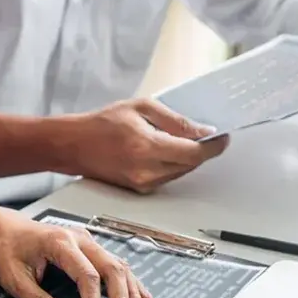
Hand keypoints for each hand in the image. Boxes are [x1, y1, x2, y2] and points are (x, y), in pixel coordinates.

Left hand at [0, 214, 151, 297]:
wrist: (6, 228)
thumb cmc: (8, 249)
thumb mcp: (13, 278)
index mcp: (60, 243)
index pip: (87, 276)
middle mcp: (79, 239)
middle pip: (112, 269)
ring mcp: (87, 241)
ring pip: (118, 265)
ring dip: (131, 292)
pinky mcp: (91, 247)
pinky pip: (116, 263)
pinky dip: (130, 281)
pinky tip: (142, 296)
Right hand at [68, 99, 229, 193]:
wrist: (74, 145)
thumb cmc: (103, 123)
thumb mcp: (141, 108)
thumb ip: (175, 120)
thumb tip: (203, 131)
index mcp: (146, 147)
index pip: (193, 153)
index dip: (213, 147)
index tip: (223, 138)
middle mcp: (146, 170)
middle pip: (190, 164)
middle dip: (200, 149)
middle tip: (203, 133)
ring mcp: (143, 183)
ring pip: (181, 171)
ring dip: (186, 156)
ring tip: (175, 138)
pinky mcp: (140, 190)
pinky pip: (168, 176)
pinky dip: (172, 163)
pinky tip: (162, 150)